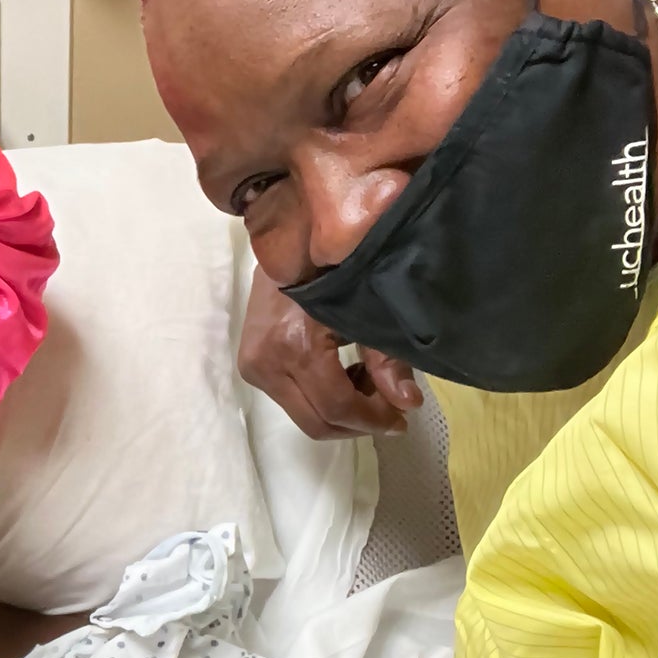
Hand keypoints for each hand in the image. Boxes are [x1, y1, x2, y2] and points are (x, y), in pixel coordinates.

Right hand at [238, 269, 420, 439]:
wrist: (282, 234)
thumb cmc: (331, 264)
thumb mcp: (366, 308)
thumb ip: (387, 360)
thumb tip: (407, 404)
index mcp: (296, 347)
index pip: (337, 407)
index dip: (373, 421)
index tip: (402, 421)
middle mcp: (266, 363)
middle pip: (316, 422)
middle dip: (357, 423)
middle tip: (390, 410)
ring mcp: (253, 367)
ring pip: (304, 415)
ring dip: (340, 411)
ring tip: (368, 384)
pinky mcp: (250, 366)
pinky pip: (291, 400)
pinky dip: (322, 398)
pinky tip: (343, 373)